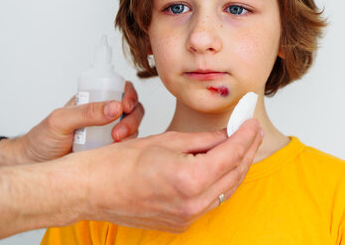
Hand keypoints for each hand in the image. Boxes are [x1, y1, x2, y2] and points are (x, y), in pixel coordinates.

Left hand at [0, 81, 143, 164]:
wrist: (33, 165)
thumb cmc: (42, 139)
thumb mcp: (61, 120)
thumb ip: (86, 112)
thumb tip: (114, 106)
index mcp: (92, 100)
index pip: (119, 89)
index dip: (129, 95)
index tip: (126, 106)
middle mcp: (104, 115)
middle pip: (132, 108)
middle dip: (132, 118)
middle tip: (119, 131)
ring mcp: (108, 133)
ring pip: (133, 127)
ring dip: (130, 133)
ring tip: (114, 142)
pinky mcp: (109, 150)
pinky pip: (127, 146)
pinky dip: (127, 147)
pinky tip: (115, 151)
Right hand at [70, 119, 262, 231]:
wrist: (92, 190)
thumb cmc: (119, 163)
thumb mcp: (168, 141)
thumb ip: (204, 140)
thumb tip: (227, 134)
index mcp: (190, 179)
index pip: (232, 153)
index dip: (246, 135)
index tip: (252, 122)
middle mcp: (193, 203)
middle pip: (235, 173)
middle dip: (247, 150)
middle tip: (251, 131)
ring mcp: (187, 217)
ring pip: (226, 190)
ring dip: (236, 167)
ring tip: (241, 146)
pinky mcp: (181, 223)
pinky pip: (211, 201)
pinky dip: (220, 182)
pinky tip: (221, 166)